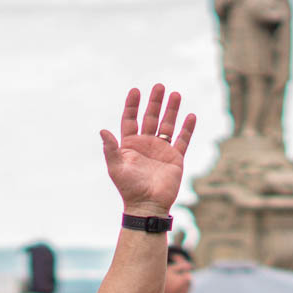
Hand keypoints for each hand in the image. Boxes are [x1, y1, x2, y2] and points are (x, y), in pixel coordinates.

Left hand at [100, 85, 197, 214]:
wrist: (147, 206)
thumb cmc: (129, 188)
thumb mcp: (116, 167)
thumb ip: (110, 149)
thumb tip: (102, 130)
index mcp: (130, 145)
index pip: (130, 120)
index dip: (132, 106)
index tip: (135, 91)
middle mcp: (146, 145)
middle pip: (151, 118)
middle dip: (155, 102)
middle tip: (159, 86)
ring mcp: (161, 150)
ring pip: (167, 125)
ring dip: (171, 110)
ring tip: (175, 94)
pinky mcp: (175, 158)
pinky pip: (182, 140)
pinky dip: (187, 129)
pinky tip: (190, 116)